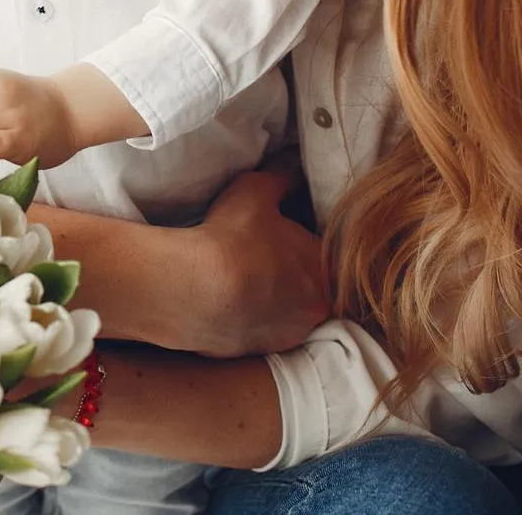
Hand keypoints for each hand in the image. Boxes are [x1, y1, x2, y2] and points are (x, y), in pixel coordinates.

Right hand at [181, 168, 329, 355]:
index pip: (328, 254)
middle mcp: (317, 308)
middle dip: (293, 274)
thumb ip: (282, 178)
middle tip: (264, 258)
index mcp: (327, 270)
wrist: (193, 289)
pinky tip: (229, 301)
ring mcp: (289, 335)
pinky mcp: (259, 352)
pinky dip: (250, 319)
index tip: (284, 236)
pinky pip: (261, 331)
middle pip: (312, 287)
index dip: (306, 243)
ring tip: (245, 281)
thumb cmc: (231, 238)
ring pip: (288, 313)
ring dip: (273, 300)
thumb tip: (294, 169)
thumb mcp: (256, 190)